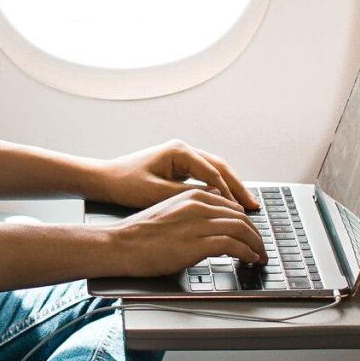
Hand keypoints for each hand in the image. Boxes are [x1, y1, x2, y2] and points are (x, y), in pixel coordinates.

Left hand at [91, 139, 258, 212]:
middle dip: (238, 187)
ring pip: (215, 170)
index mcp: (180, 152)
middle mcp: (183, 150)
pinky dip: (218, 187)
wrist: (105, 179)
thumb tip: (215, 199)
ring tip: (246, 204)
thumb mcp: (156, 193)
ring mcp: (181, 156)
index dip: (229, 193)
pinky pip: (205, 175)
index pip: (213, 173)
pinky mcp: (178, 165)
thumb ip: (187, 195)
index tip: (241, 210)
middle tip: (254, 205)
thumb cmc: (126, 185)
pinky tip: (225, 201)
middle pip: (220, 167)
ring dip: (230, 187)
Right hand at [101, 187, 266, 277]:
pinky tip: (250, 259)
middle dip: (255, 234)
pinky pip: (234, 245)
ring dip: (256, 245)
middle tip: (261, 247)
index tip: (250, 234)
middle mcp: (199, 205)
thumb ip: (191, 214)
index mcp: (192, 195)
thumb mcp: (169, 212)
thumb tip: (210, 227)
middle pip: (241, 217)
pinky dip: (248, 253)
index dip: (246, 222)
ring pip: (242, 229)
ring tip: (260, 256)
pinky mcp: (198, 243)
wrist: (121, 244)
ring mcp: (199, 223)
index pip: (230, 206)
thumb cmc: (140, 234)